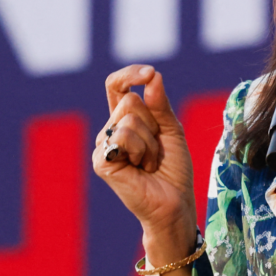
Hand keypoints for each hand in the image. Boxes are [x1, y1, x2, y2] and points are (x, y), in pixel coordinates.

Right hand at [93, 66, 197, 275]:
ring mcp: (102, 145)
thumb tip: (153, 76)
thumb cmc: (173, 169)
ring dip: (151, 142)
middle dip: (154, 124)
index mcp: (125, 120)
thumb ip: (160, 104)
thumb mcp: (172, 130)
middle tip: (156, 150)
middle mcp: (110, 130)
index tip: (149, 72)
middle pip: (130, 101)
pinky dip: (142, 152)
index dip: (129, 75)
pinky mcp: (101, 160)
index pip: (117, 86)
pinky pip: (123, 137)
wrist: (174, 203)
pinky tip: (141, 169)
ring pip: (129, 118)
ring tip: (150, 162)